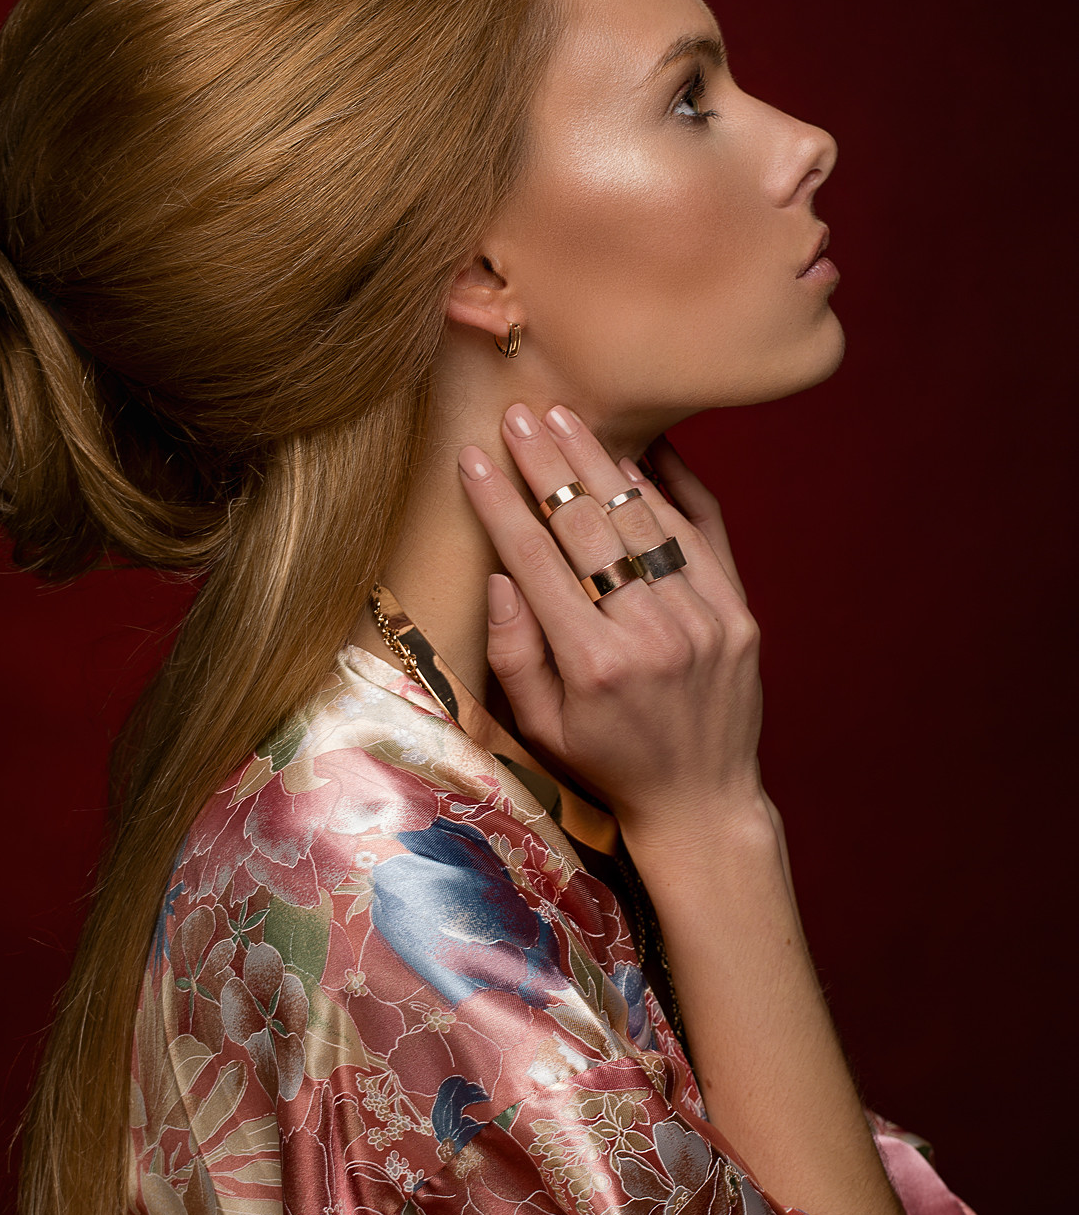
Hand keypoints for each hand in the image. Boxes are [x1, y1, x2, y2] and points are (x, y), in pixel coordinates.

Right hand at [459, 404, 766, 847]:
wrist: (703, 801)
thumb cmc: (607, 763)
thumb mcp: (541, 726)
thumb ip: (515, 652)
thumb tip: (499, 575)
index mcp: (595, 665)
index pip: (536, 560)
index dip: (501, 502)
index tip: (474, 458)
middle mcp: (653, 635)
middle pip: (589, 525)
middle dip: (548, 462)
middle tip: (519, 413)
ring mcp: (705, 620)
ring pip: (646, 519)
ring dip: (603, 462)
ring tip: (567, 418)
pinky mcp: (740, 613)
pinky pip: (701, 533)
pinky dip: (670, 489)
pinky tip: (642, 452)